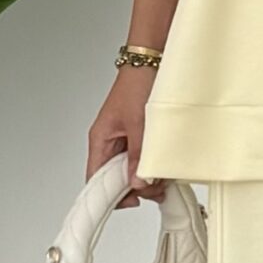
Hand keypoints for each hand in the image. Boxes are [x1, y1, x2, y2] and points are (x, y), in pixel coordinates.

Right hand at [87, 72, 167, 205]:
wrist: (152, 59)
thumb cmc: (138, 83)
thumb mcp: (140, 124)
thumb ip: (138, 156)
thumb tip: (137, 183)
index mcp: (101, 140)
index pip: (96, 180)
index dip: (111, 196)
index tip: (131, 202)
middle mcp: (110, 143)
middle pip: (117, 179)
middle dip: (138, 186)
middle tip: (157, 185)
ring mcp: (125, 141)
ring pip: (132, 171)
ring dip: (149, 176)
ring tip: (164, 172)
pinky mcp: (140, 137)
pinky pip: (143, 159)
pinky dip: (155, 165)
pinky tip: (166, 162)